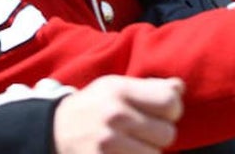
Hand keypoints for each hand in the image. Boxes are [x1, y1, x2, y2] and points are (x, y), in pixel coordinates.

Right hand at [54, 76, 184, 153]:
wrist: (54, 130)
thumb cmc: (95, 106)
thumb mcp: (117, 86)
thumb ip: (151, 87)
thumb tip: (180, 88)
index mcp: (120, 90)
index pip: (170, 102)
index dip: (172, 110)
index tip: (161, 113)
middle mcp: (114, 115)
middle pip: (167, 134)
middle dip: (159, 135)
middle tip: (142, 131)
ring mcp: (107, 142)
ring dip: (147, 152)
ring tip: (130, 144)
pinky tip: (123, 153)